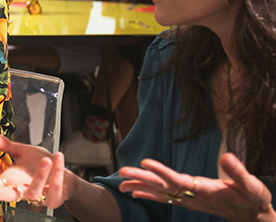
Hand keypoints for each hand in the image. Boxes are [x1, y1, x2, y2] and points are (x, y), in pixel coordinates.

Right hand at [0, 132, 74, 207]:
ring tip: (46, 159)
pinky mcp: (55, 198)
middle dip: (2, 195)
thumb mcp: (21, 152)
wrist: (62, 174)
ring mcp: (39, 196)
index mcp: (12, 181)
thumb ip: (5, 145)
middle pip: (10, 196)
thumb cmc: (38, 164)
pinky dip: (58, 172)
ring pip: (35, 192)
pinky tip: (58, 158)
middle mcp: (24, 190)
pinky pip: (56, 189)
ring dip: (40, 176)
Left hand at [119, 154, 275, 221]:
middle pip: (163, 186)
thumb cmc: (252, 199)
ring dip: (140, 186)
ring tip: (121, 183)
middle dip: (142, 178)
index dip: (161, 172)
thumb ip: (238, 173)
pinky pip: (165, 198)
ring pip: (161, 192)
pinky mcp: (188, 201)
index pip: (178, 180)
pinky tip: (134, 193)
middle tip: (123, 170)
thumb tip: (227, 157)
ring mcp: (188, 200)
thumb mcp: (251, 186)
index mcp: (204, 190)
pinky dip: (149, 194)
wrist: (252, 216)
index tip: (145, 162)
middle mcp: (192, 197)